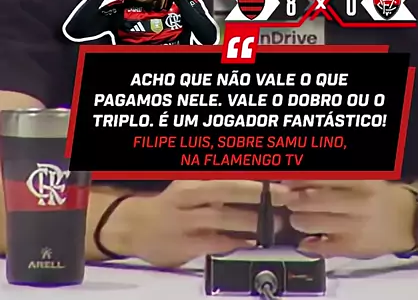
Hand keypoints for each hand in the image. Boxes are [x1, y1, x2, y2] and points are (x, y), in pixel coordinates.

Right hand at [103, 180, 283, 267]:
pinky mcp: (185, 244)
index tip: (277, 176)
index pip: (228, 172)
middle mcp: (190, 195)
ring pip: (223, 217)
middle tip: (283, 195)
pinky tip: (251, 241)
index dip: (254, 174)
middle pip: (228, 188)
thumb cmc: (171, 203)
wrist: (134, 227)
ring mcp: (186, 220)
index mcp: (194, 178)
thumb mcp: (191, 185)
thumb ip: (218, 182)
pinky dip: (235, 242)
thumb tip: (254, 178)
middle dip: (259, 192)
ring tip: (275, 222)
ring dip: (252, 220)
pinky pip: (215, 242)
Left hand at [277, 180, 415, 258]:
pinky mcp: (354, 247)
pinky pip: (322, 247)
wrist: (407, 221)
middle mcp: (357, 201)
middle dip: (292, 199)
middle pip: (311, 199)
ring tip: (298, 217)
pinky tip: (308, 238)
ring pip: (312, 222)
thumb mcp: (360, 175)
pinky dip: (308, 243)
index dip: (297, 178)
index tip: (286, 179)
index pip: (318, 176)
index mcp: (358, 179)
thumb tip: (296, 176)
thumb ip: (331, 175)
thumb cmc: (378, 194)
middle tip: (288, 198)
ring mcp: (354, 226)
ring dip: (297, 219)